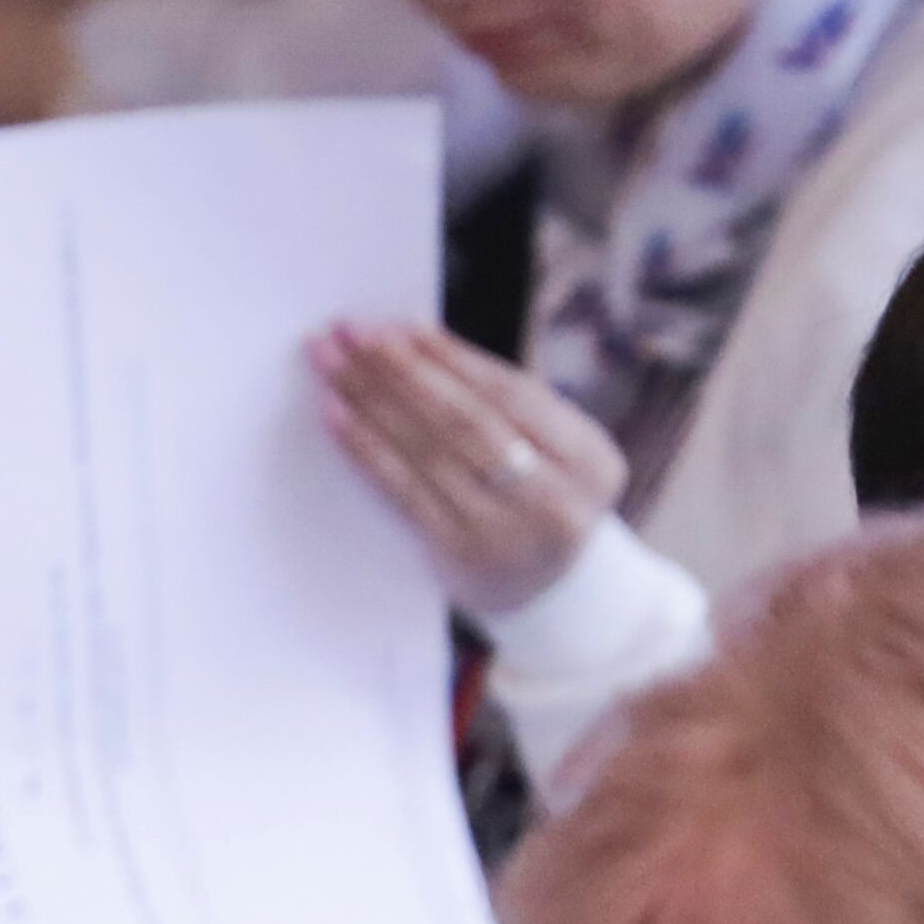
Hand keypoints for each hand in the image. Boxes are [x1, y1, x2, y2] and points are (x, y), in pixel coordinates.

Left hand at [309, 322, 627, 615]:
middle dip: (403, 369)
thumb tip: (413, 339)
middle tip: (351, 332)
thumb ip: (504, 405)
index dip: (449, 356)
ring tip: (333, 364)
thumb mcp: (552, 453)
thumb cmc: (539, 502)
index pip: (509, 392)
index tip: (397, 326)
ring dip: (372, 399)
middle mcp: (555, 498)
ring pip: (429, 451)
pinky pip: (403, 490)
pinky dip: (366, 447)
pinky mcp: (459, 555)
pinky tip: (337, 416)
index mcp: (589, 459)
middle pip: (465, 418)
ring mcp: (506, 531)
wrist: (547, 597)